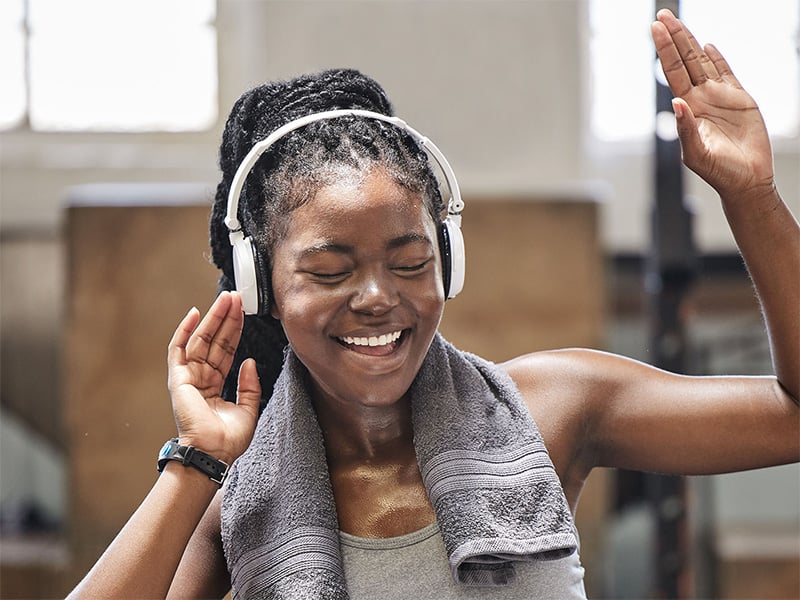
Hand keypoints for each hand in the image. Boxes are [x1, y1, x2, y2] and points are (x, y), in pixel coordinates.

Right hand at [167, 291, 260, 463]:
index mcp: (214, 386)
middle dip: (226, 318)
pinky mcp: (178, 378)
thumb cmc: (228, 440)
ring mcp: (188, 377)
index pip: (225, 351)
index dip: (234, 331)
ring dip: (214, 318)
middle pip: (214, 341)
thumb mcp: (249, 409)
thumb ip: (250, 385)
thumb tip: (250, 361)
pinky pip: (178, 349)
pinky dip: (185, 330)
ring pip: (201, 339)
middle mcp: (200, 378)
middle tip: (236, 296)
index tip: (244, 311)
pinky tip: (196, 313)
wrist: (213, 453)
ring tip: (226, 298)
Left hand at [651, 9, 774, 201]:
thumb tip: (677, 103)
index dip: (664, 50)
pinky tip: (707, 46)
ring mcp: (719, 97)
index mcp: (687, 109)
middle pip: (684, 61)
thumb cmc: (718, 172)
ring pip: (702, 62)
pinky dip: (717, 58)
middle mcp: (700, 99)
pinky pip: (727, 73)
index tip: (654, 30)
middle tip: (661, 15)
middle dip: (673, 38)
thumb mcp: (696, 153)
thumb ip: (686, 129)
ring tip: (677, 22)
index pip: (671, 72)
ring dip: (690, 42)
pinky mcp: (740, 99)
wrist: (746, 180)